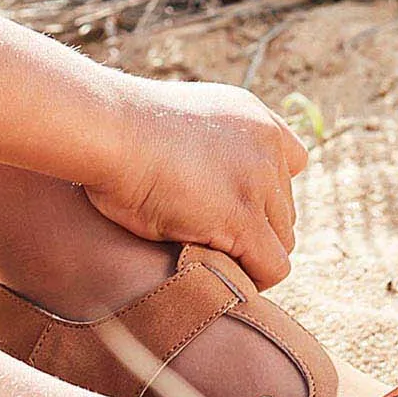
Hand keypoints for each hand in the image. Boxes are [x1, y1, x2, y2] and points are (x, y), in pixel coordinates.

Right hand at [81, 73, 308, 286]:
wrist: (106, 130)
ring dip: (249, 254)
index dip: (265, 191)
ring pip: (281, 241)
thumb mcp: (177, 123)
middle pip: (284, 210)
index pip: (291, 161)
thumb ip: (206, 146)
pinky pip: (272, 266)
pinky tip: (217, 273)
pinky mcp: (244, 218)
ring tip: (207, 256)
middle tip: (208, 237)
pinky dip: (251, 278)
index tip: (229, 202)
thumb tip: (201, 181)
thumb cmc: (117, 131)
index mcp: (251, 117)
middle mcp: (265, 144)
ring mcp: (258, 181)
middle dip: (253, 228)